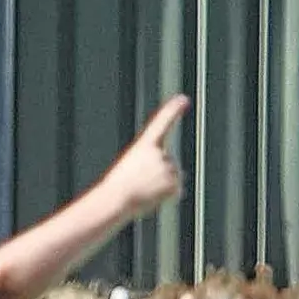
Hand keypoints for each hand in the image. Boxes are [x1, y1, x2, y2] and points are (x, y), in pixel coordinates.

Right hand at [100, 95, 188, 218]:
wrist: (116, 200)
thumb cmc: (118, 186)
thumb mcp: (131, 167)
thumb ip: (153, 165)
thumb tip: (173, 176)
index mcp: (144, 145)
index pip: (162, 123)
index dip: (173, 110)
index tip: (183, 99)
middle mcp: (160, 153)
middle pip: (167, 162)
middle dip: (158, 173)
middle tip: (139, 182)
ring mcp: (169, 168)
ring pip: (171, 177)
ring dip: (161, 186)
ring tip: (144, 190)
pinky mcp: (175, 183)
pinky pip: (175, 190)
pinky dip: (166, 196)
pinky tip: (152, 196)